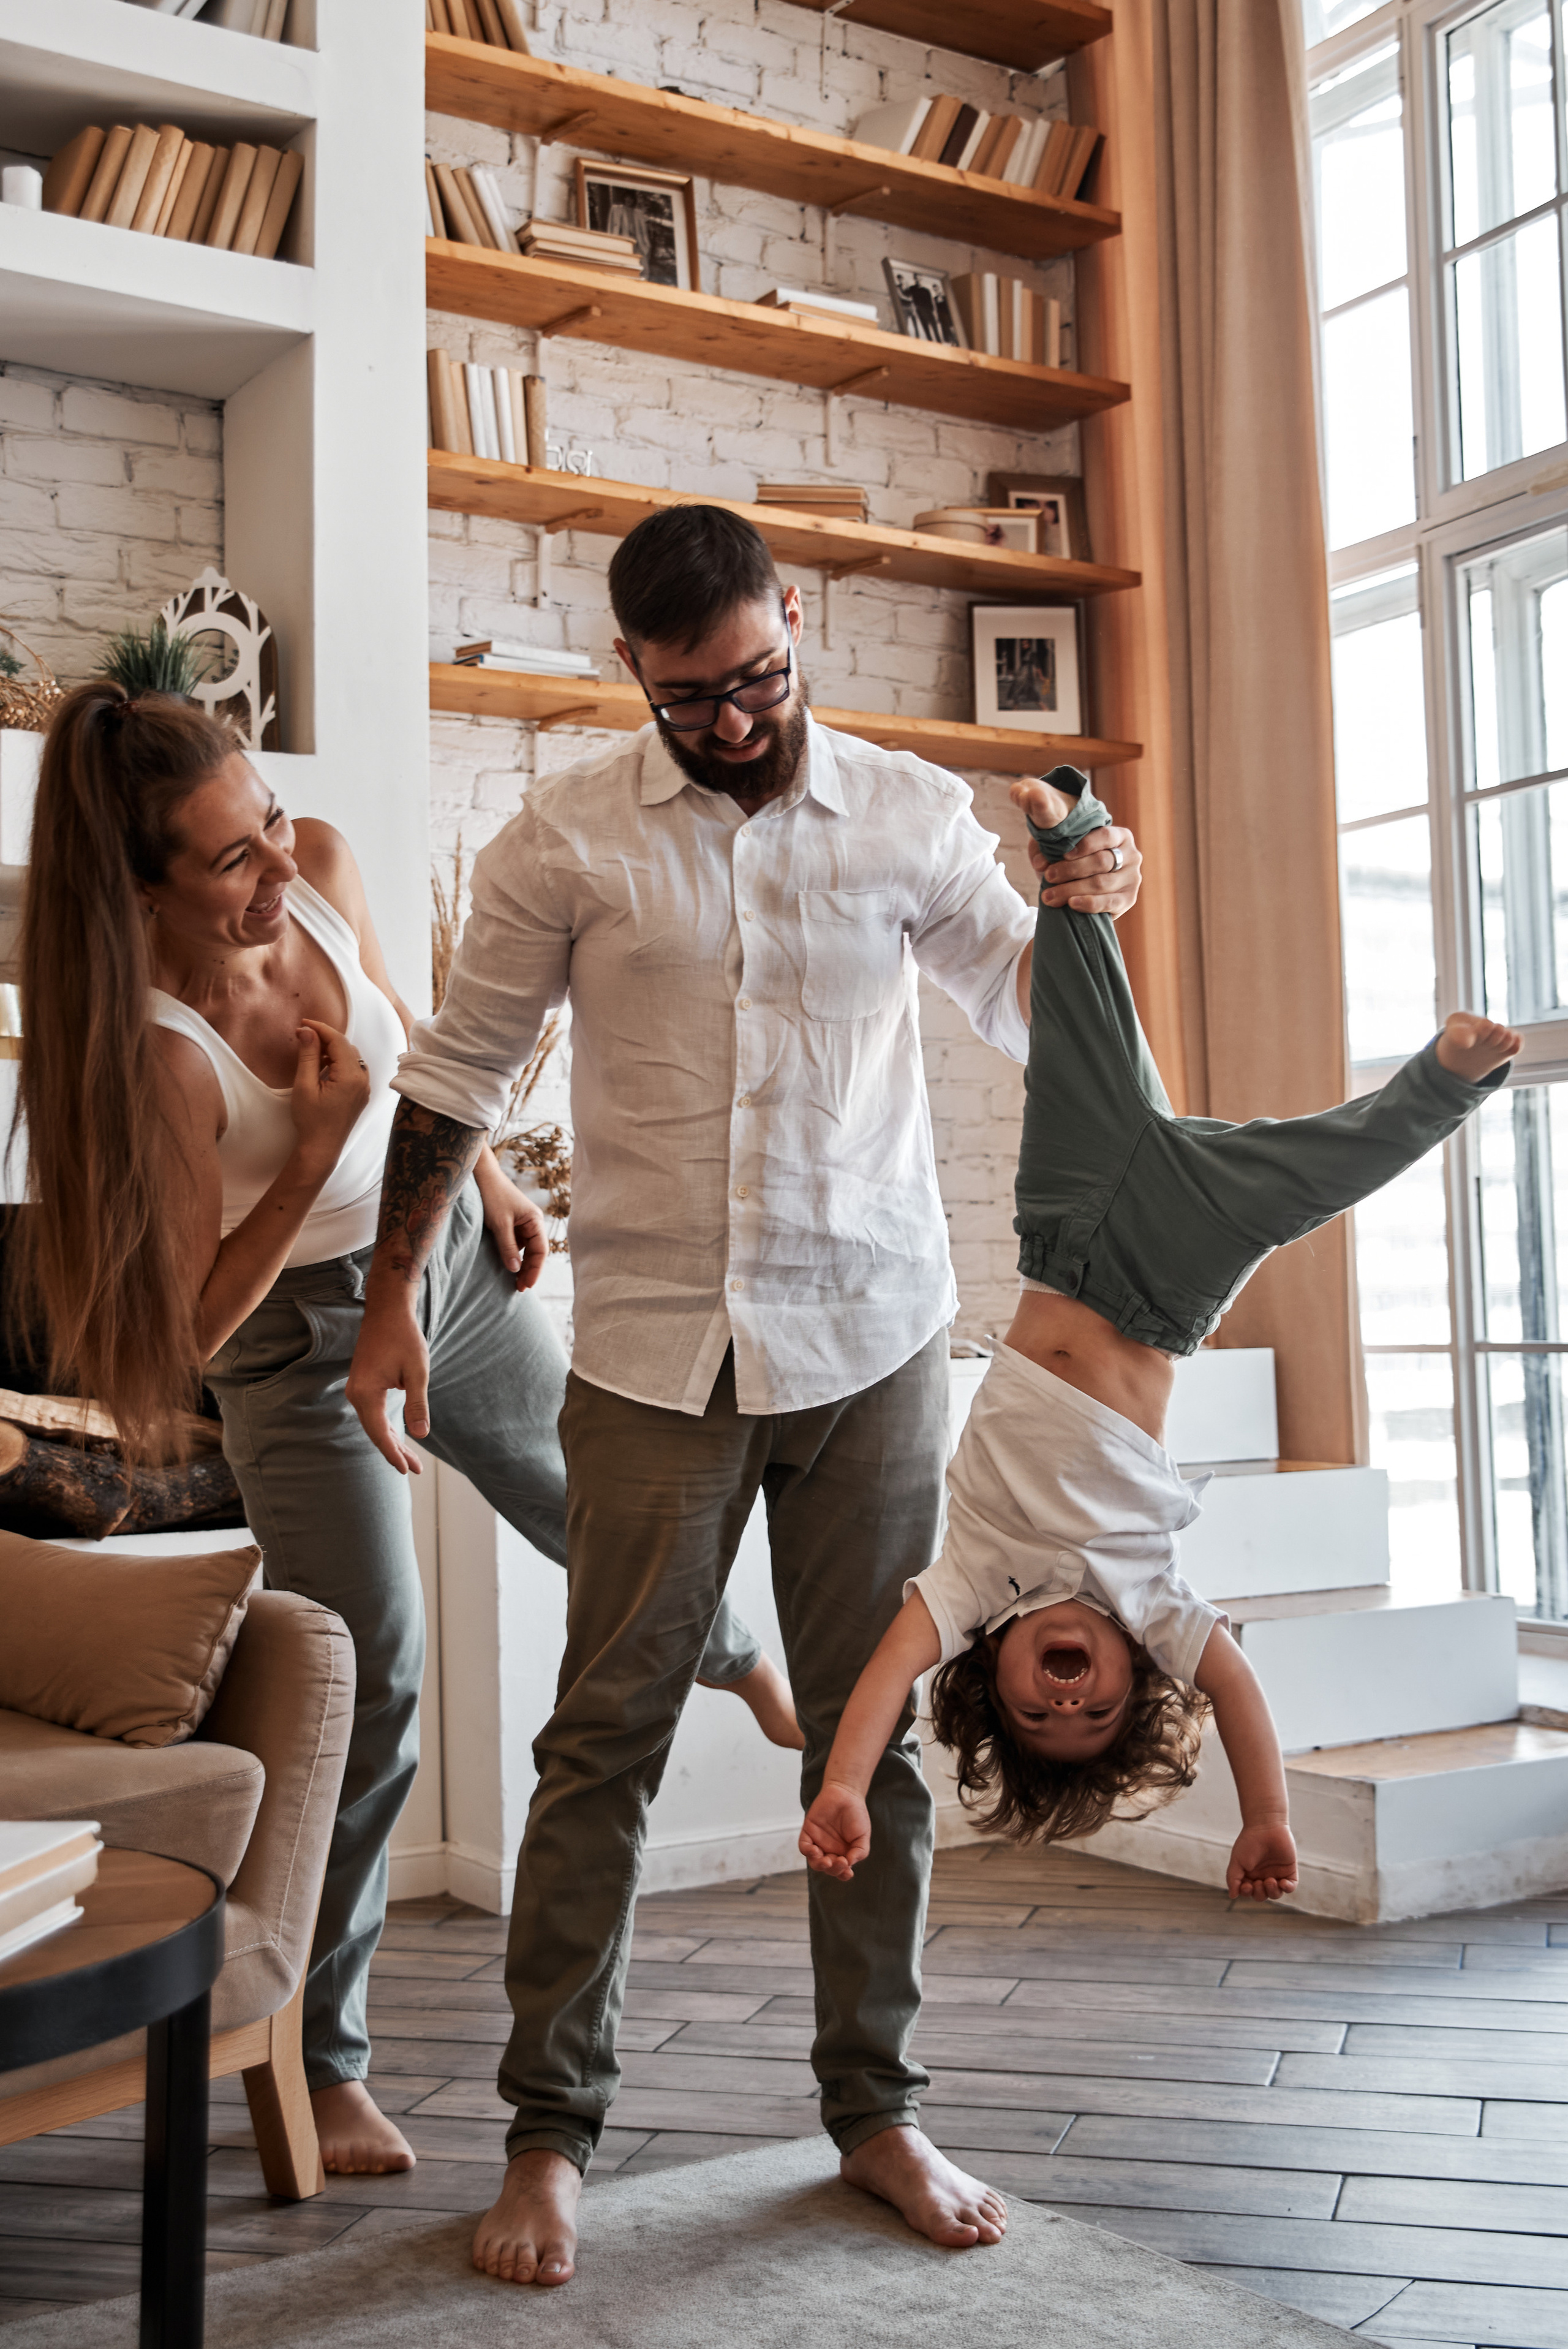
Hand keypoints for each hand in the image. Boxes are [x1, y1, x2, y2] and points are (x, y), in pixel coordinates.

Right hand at [290, 1020, 371, 1169]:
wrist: (321, 1148)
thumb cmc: (311, 1120)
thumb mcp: (304, 1085)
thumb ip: (308, 1055)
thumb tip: (307, 1031)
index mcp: (351, 1076)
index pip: (338, 1041)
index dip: (320, 1028)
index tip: (303, 1023)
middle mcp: (363, 1080)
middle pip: (346, 1047)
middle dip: (325, 1038)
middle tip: (303, 1035)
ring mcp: (364, 1088)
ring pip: (351, 1057)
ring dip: (332, 1050)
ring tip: (311, 1050)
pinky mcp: (361, 1094)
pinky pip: (353, 1069)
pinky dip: (339, 1062)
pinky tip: (323, 1066)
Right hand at [346, 1284, 430, 1475]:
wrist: (387, 1310)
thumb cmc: (404, 1338)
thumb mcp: (417, 1372)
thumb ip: (417, 1405)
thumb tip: (420, 1436)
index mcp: (366, 1394)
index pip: (379, 1433)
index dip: (393, 1454)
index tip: (406, 1470)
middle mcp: (356, 1394)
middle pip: (375, 1432)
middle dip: (395, 1451)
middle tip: (415, 1469)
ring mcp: (357, 1389)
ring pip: (374, 1423)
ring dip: (391, 1440)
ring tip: (410, 1459)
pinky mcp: (363, 1384)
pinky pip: (373, 1412)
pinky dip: (386, 1426)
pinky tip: (399, 1436)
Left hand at [475, 1157, 547, 1291]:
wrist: (482, 1177)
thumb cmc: (493, 1196)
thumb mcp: (500, 1224)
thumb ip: (508, 1247)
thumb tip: (515, 1270)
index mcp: (535, 1221)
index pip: (541, 1250)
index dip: (535, 1270)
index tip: (526, 1285)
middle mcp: (532, 1223)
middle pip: (536, 1252)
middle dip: (529, 1270)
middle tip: (519, 1288)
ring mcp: (522, 1225)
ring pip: (526, 1250)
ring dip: (521, 1265)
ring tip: (514, 1282)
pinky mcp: (512, 1225)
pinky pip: (516, 1245)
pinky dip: (513, 1257)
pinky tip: (508, 1267)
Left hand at [799, 1783, 871, 1881]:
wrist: (846, 1794)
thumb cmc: (856, 1815)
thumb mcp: (863, 1836)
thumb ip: (859, 1852)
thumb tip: (849, 1864)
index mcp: (843, 1853)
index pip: (840, 1871)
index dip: (842, 1875)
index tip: (848, 1872)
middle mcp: (830, 1850)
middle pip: (827, 1868)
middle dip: (833, 1869)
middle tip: (840, 1862)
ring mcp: (818, 1842)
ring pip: (814, 1861)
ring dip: (820, 1865)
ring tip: (827, 1860)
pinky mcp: (809, 1832)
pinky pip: (804, 1847)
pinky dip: (808, 1852)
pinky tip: (816, 1850)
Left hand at [1029, 823, 1141, 918]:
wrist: (1085, 888)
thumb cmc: (1073, 862)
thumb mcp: (1060, 849)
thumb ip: (1048, 849)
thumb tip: (1040, 862)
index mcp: (1119, 836)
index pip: (1105, 836)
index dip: (1084, 845)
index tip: (1063, 854)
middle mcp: (1131, 855)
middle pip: (1101, 861)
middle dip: (1071, 870)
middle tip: (1049, 877)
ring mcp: (1133, 878)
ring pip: (1101, 883)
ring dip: (1072, 889)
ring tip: (1050, 896)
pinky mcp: (1129, 899)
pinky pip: (1109, 902)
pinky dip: (1089, 903)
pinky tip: (1072, 904)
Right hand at [1227, 1822, 1297, 1902]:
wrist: (1266, 1826)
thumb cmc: (1249, 1842)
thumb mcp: (1237, 1861)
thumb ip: (1233, 1879)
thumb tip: (1232, 1896)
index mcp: (1249, 1875)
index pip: (1249, 1892)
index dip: (1247, 1893)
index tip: (1246, 1885)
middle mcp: (1263, 1876)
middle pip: (1262, 1895)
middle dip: (1260, 1893)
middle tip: (1259, 1882)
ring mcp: (1277, 1874)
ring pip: (1276, 1894)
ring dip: (1272, 1892)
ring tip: (1270, 1881)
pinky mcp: (1289, 1871)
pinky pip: (1290, 1887)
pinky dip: (1287, 1888)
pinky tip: (1282, 1883)